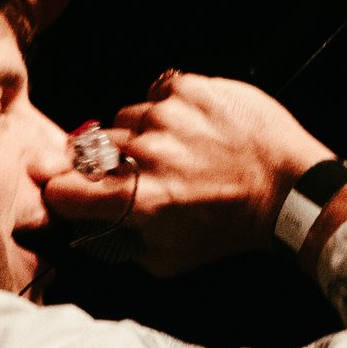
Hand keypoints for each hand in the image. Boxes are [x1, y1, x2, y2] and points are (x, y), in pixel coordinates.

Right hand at [37, 72, 330, 277]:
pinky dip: (166, 109)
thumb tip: (88, 230)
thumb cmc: (230, 227)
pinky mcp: (189, 88)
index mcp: (138, 200)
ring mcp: (168, 116)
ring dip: (137, 135)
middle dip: (102, 162)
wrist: (286, 188)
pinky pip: (155, 94)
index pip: (64, 189)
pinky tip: (189, 128)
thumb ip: (122, 247)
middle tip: (134, 171)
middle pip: (89, 150)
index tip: (65, 189)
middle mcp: (148, 154)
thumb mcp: (170, 259)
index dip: (60, 189)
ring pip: (123, 119)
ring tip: (170, 150)